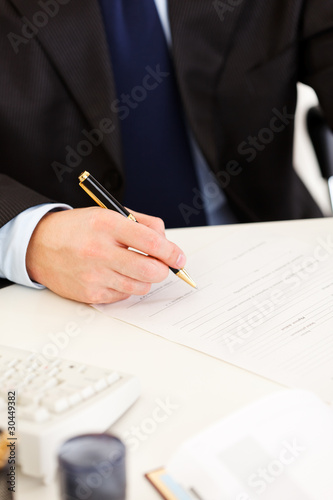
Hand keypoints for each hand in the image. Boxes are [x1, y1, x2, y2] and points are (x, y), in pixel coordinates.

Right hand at [26, 207, 186, 303]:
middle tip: (161, 265)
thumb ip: (142, 223)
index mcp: (107, 225)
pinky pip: (123, 296)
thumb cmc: (78, 229)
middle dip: (163, 269)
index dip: (171, 252)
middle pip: (150, 270)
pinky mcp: (90, 294)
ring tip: (134, 267)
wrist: (39, 246)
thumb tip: (167, 242)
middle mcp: (100, 251)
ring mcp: (94, 275)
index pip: (151, 241)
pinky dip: (126, 287)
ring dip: (145, 279)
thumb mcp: (108, 213)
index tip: (179, 257)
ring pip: (140, 287)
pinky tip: (115, 275)